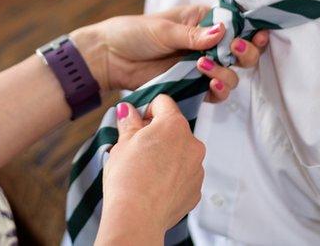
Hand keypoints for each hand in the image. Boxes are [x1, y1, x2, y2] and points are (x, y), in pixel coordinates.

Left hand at [69, 5, 268, 101]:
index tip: (256, 35)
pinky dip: (218, 90)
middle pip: (243, 51)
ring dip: (227, 73)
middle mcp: (208, 43)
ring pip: (232, 74)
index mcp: (203, 20)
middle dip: (246, 53)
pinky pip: (215, 92)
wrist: (110, 58)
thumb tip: (223, 32)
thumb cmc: (134, 33)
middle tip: (237, 50)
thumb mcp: (163, 29)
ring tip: (205, 66)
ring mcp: (202, 66)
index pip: (237, 24)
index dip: (251, 30)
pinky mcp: (193, 85)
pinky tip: (209, 85)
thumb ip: (193, 35)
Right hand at [96, 95, 205, 242]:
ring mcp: (197, 168)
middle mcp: (192, 144)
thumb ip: (129, 122)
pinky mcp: (196, 190)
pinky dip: (172, 177)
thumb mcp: (122, 143)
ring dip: (166, 156)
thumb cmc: (128, 178)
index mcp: (174, 125)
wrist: (136, 216)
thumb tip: (128, 111)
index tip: (136, 124)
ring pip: (181, 153)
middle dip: (157, 136)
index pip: (163, 103)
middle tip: (137, 150)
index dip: (147, 111)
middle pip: (174, 129)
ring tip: (145, 172)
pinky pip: (184, 176)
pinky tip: (154, 186)